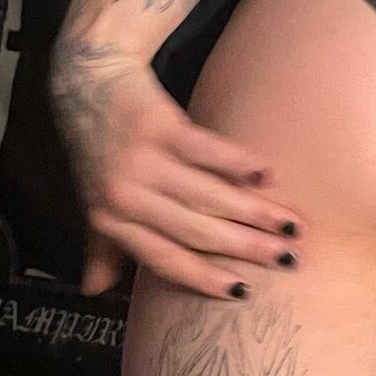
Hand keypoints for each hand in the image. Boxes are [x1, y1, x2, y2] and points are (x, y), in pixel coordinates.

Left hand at [49, 45, 303, 298]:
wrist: (84, 83)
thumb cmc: (95, 149)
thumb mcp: (94, 202)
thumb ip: (102, 247)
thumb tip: (94, 291)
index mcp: (112, 220)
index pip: (165, 258)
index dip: (205, 278)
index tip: (245, 292)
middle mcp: (124, 195)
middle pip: (195, 230)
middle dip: (246, 248)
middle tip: (289, 259)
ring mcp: (141, 159)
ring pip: (208, 195)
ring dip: (255, 212)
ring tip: (292, 224)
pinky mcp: (158, 124)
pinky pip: (205, 150)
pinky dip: (239, 163)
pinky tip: (269, 175)